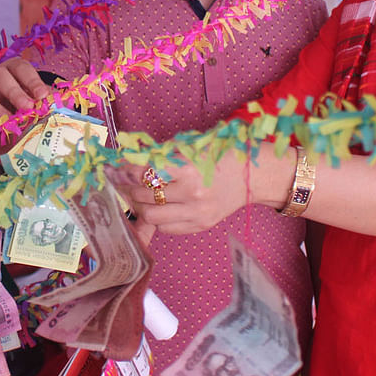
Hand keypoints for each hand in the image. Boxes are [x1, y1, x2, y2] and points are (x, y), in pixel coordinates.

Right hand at [0, 57, 51, 131]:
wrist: (15, 132)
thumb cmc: (30, 111)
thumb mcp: (40, 104)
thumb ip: (48, 103)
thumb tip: (57, 106)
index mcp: (14, 71)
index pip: (21, 68)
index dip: (32, 81)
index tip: (43, 96)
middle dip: (13, 91)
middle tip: (27, 108)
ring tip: (8, 121)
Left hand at [111, 147, 293, 235]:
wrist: (254, 176)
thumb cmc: (222, 156)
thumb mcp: (193, 146)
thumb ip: (164, 154)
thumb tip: (132, 160)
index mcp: (189, 169)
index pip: (146, 172)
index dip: (128, 169)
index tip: (122, 166)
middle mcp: (192, 193)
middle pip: (145, 196)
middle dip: (131, 188)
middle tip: (127, 182)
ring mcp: (197, 213)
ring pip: (152, 217)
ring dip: (141, 206)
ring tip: (140, 197)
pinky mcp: (201, 225)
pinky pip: (167, 229)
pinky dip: (158, 219)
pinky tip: (159, 207)